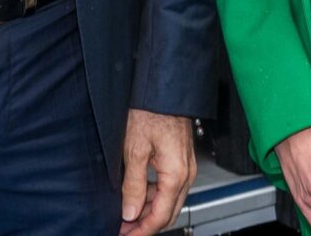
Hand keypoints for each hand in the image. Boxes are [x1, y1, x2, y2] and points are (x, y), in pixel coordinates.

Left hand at [121, 109, 196, 235]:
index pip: (160, 217)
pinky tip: (137, 194)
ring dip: (149, 211)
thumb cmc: (151, 112)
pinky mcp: (181, 160)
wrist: (164, 88)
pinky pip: (170, 187)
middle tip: (124, 229)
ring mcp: (185, 167)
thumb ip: (133, 185)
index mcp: (175, 175)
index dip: (141, 231)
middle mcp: (186, 174)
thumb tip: (130, 212)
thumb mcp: (134, 150)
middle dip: (146, 225)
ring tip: (126, 213)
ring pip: (169, 201)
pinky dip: (154, 196)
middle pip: (168, 213)